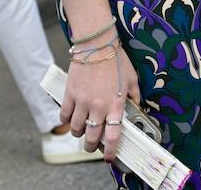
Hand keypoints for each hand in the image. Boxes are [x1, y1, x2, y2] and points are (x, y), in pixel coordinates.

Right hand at [63, 45, 140, 163]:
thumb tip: (135, 105)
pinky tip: (69, 120)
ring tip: (81, 132)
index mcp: (115, 105)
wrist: (97, 44)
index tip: (109, 157)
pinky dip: (65, 121)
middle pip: (92, 137)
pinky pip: (64, 115)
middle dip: (91, 147)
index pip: (112, 136)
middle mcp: (98, 107)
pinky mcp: (70, 94)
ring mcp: (82, 101)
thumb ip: (134, 95)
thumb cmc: (116, 59)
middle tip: (92, 147)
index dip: (110, 151)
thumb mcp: (132, 78)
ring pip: (76, 129)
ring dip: (78, 134)